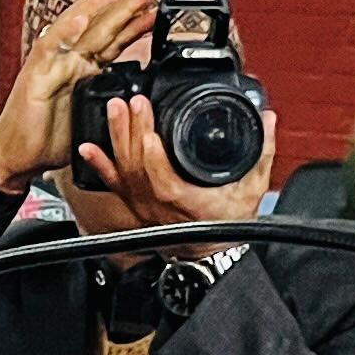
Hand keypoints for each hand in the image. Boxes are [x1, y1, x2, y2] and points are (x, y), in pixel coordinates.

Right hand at [0, 0, 161, 191]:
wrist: (18, 156)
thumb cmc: (49, 139)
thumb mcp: (94, 120)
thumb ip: (115, 105)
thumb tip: (144, 102)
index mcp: (86, 70)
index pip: (116, 42)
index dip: (137, 26)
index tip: (160, 12)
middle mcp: (70, 61)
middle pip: (102, 28)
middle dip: (127, 6)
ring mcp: (52, 64)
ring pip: (77, 28)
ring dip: (97, 6)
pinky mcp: (34, 74)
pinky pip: (50, 48)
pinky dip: (65, 31)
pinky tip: (81, 19)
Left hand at [88, 93, 274, 243]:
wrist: (211, 252)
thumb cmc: (228, 225)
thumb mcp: (253, 189)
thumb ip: (261, 153)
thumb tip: (267, 120)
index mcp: (184, 200)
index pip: (162, 179)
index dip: (152, 156)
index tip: (150, 129)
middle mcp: (157, 205)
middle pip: (137, 167)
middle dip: (132, 131)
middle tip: (133, 103)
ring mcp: (143, 205)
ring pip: (123, 171)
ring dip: (116, 137)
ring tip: (116, 108)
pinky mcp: (135, 203)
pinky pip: (112, 183)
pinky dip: (98, 164)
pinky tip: (87, 147)